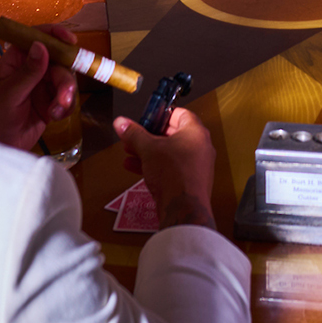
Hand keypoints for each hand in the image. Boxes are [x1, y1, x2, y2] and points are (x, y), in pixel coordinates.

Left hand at [0, 24, 78, 151]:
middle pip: (58, 62)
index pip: (35, 39)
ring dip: (66, 95)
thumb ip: (27, 72)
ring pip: (65, 80)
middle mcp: (31, 70)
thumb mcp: (8, 94)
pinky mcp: (50, 103)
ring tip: (57, 112)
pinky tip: (55, 117)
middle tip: (65, 97)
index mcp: (15, 61)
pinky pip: (66, 98)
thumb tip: (41, 45)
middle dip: (65, 79)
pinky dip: (66, 107)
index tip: (70, 41)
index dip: (54, 35)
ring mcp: (41, 86)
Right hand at [113, 107, 218, 230]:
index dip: (161, 114)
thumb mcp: (148, 149)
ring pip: (170, 152)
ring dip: (149, 151)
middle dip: (150, 135)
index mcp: (195, 132)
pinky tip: (135, 167)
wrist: (183, 209)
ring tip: (130, 152)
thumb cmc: (173, 174)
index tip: (146, 118)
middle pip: (173, 134)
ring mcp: (196, 165)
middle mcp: (200, 147)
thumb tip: (121, 122)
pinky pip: (171, 167)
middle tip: (134, 136)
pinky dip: (155, 165)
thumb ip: (134, 134)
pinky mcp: (190, 181)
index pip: (180, 114)